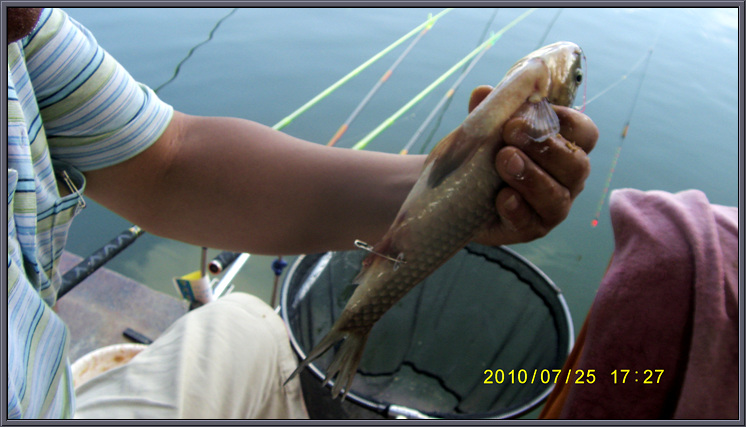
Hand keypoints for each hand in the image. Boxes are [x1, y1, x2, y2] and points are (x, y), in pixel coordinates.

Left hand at [468, 85, 598, 245]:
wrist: (456, 196)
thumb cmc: (483, 156)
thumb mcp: (485, 130)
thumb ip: (489, 111)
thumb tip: (483, 92)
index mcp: (564, 147)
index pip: (585, 133)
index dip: (567, 120)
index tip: (535, 111)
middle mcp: (566, 179)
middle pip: (577, 165)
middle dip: (546, 147)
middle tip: (512, 132)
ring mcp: (552, 207)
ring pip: (558, 196)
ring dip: (532, 176)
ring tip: (505, 160)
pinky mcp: (531, 229)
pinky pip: (532, 223)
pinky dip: (517, 209)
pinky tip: (501, 197)